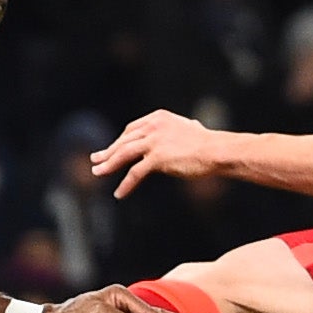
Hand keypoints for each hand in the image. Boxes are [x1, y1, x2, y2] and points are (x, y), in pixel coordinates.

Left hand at [90, 110, 230, 198]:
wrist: (217, 151)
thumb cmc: (209, 143)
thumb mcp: (192, 129)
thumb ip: (184, 127)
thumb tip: (193, 125)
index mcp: (158, 118)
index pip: (132, 129)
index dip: (120, 141)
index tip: (113, 149)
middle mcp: (153, 127)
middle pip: (124, 141)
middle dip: (108, 151)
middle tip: (96, 160)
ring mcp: (153, 142)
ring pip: (124, 154)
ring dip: (108, 164)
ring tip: (98, 173)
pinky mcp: (157, 158)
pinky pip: (135, 173)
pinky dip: (126, 184)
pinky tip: (119, 193)